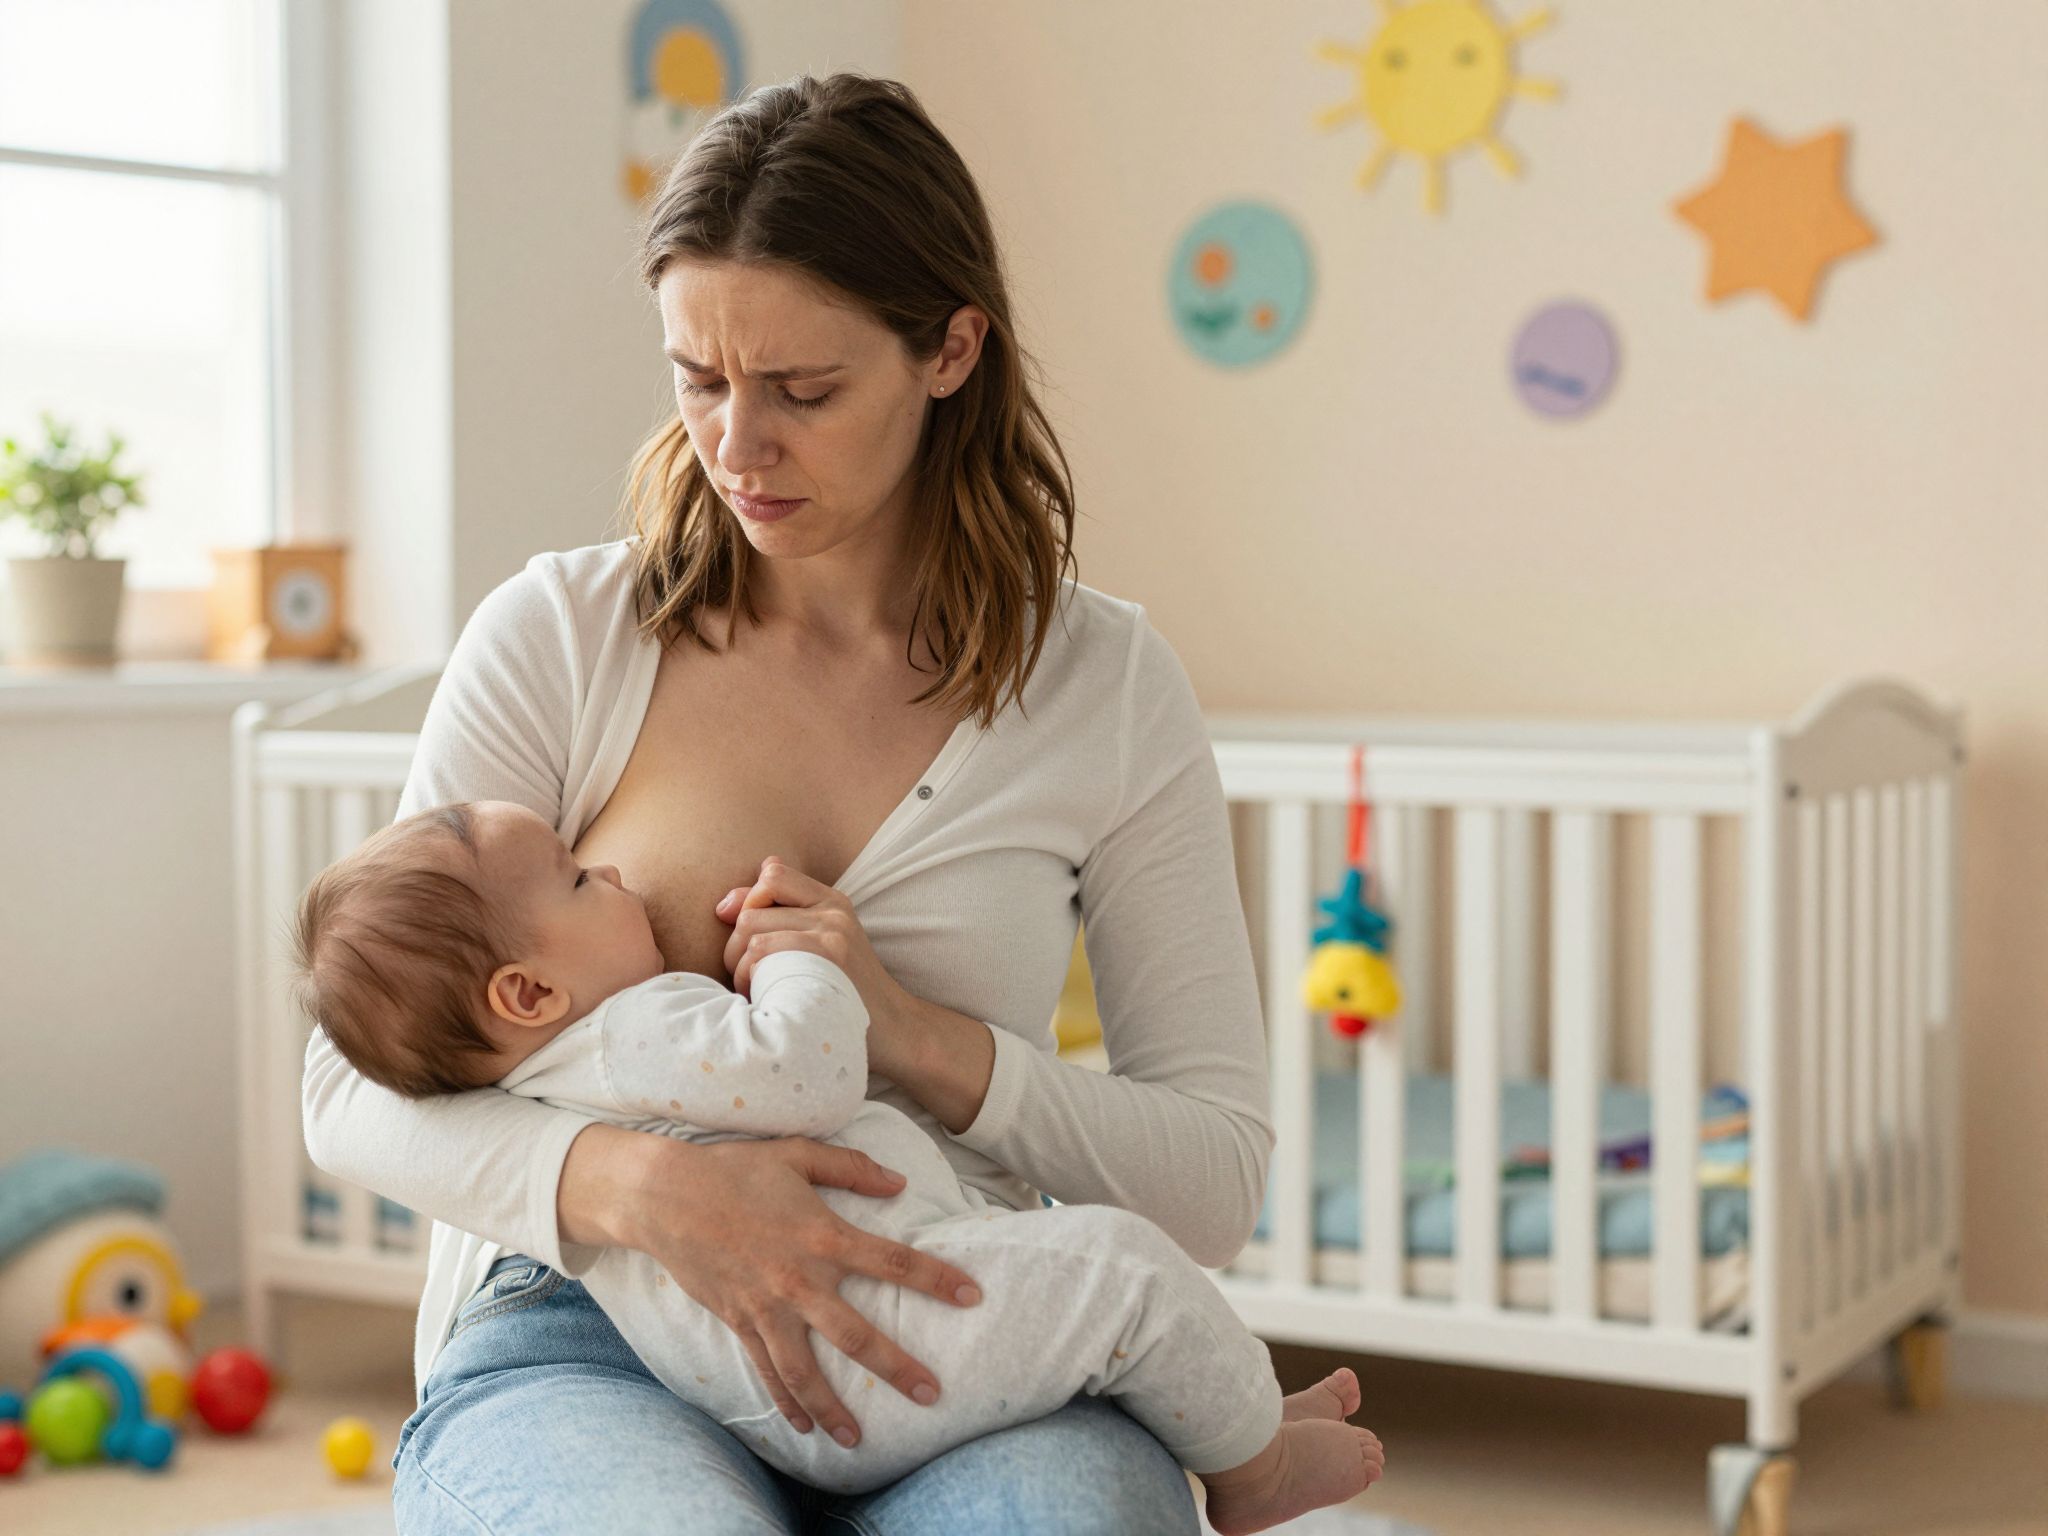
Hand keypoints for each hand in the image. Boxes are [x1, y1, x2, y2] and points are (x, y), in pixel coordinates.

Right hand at [587, 1127, 982, 1444]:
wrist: (664, 1196)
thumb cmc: (735, 1169)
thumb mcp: (797, 1153)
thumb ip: (851, 1168)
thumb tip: (899, 1183)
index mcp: (822, 1235)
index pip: (891, 1261)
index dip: (934, 1279)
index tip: (972, 1296)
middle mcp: (799, 1280)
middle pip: (856, 1336)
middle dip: (897, 1368)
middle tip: (932, 1395)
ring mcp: (767, 1308)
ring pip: (806, 1372)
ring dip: (834, 1409)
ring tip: (859, 1440)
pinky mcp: (740, 1322)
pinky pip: (767, 1371)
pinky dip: (785, 1402)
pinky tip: (802, 1427)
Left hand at [716, 856, 910, 1028]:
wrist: (896, 1029)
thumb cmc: (846, 993)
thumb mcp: (824, 945)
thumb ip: (784, 919)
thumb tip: (729, 901)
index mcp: (832, 901)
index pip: (772, 875)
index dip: (746, 900)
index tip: (742, 935)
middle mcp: (832, 910)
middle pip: (752, 908)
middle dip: (734, 945)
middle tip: (743, 976)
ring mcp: (831, 932)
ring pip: (751, 929)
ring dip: (737, 965)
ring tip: (751, 990)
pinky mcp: (827, 956)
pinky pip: (762, 950)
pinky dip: (748, 976)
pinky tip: (761, 997)